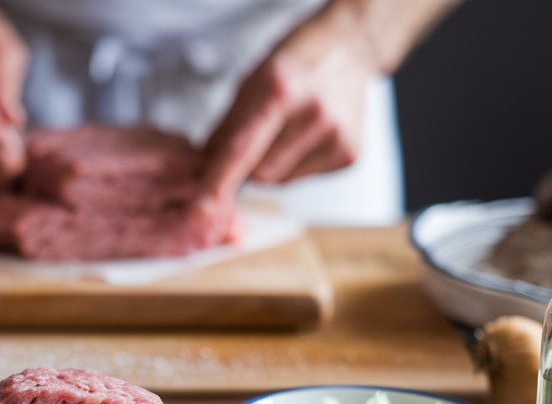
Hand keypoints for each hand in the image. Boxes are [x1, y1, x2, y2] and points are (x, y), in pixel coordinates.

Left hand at [202, 6, 379, 196]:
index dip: (218, 180)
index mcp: (280, 88)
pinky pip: (302, 178)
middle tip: (253, 140)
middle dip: (246, 166)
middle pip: (260, 173)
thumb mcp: (252, 79)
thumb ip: (227, 125)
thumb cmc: (296, 61)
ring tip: (284, 131)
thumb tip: (204, 167)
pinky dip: (294, 165)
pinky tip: (305, 136)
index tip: (202, 207)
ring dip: (270, 166)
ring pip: (280, 180)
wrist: (349, 48)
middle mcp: (313, 113)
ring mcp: (336, 136)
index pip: (241, 149)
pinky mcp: (349, 155)